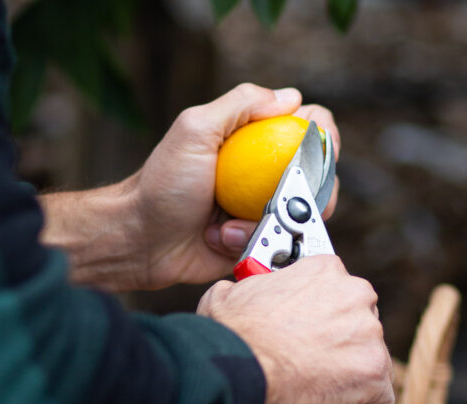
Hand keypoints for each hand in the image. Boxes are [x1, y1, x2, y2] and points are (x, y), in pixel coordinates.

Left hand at [40, 83, 340, 291]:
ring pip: (307, 213)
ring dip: (275, 216)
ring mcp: (266, 208)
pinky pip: (282, 243)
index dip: (325, 136)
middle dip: (311, 188)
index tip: (320, 150)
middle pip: (321, 173)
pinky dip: (256, 241)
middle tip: (286, 197)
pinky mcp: (261, 241)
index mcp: (255, 139)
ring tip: (235, 222)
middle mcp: (266, 171)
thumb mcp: (194, 130)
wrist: (142, 242)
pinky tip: (225, 240)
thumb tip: (291, 97)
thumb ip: (240, 104)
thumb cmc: (163, 185)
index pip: (311, 126)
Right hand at [196, 256, 393, 403]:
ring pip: (368, 365)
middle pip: (357, 331)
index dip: (321, 329)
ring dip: (343, 388)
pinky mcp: (374, 369)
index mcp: (325, 271)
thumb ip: (254, 293)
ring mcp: (368, 332)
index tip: (305, 348)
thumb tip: (245, 302)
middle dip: (336, 357)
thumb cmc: (230, 335)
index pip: (337, 300)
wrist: (236, 367)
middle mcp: (355, 294)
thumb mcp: (234, 294)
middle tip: (308, 379)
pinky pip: (376, 399)